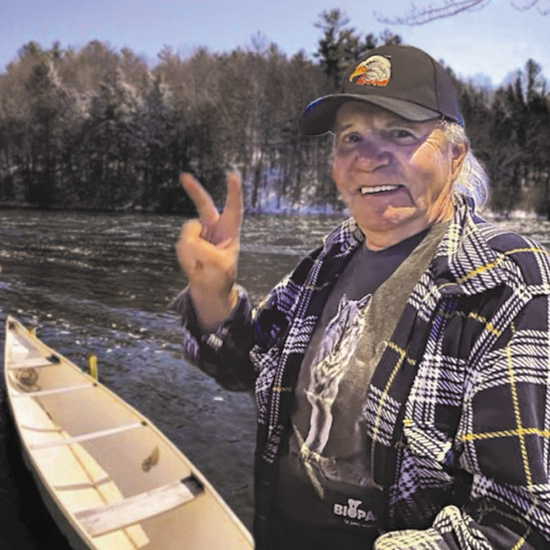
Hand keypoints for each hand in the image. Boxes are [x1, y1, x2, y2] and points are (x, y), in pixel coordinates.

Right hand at [176, 172, 242, 328]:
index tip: (232, 174)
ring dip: (192, 253)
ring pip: (188, 235)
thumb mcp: (219, 266)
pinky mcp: (186, 242)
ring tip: (202, 265)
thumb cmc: (220, 277)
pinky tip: (194, 265)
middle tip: (184, 175)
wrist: (208, 289)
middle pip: (204, 206)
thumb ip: (203, 249)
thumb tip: (189, 236)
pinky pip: (181, 246)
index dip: (233, 192)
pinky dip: (186, 258)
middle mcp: (213, 228)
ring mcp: (198, 234)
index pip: (234, 209)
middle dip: (194, 190)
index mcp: (230, 232)